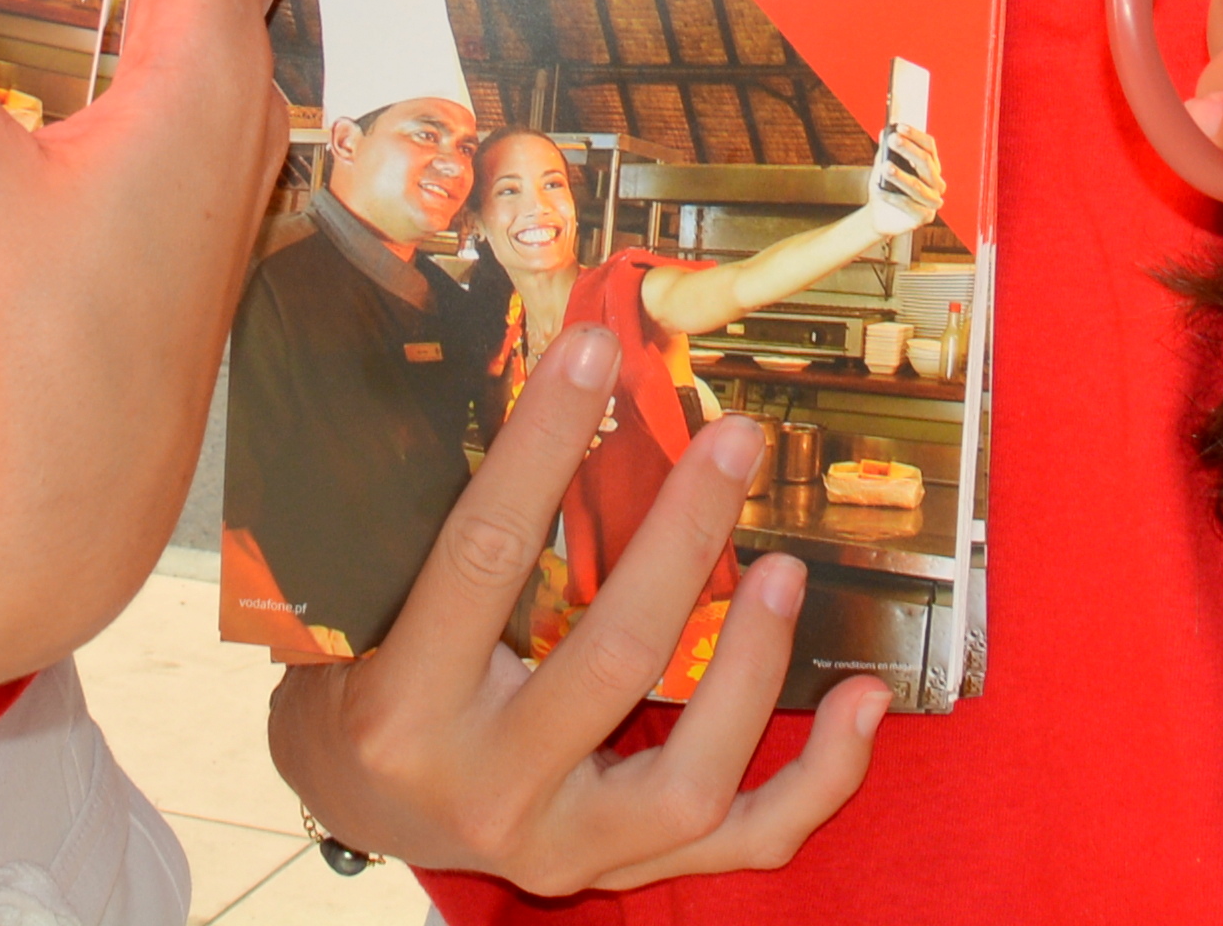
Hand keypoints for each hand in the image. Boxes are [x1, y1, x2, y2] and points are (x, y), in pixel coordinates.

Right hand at [270, 326, 885, 886]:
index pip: (484, 557)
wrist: (359, 803)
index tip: (595, 353)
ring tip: (787, 570)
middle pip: (609, 660)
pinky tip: (863, 700)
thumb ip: (453, 525)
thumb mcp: (372, 604)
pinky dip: (821, 775)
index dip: (542, 445)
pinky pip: (746, 838)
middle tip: (732, 443)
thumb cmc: (365, 681)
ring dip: (754, 663)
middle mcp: (486, 788)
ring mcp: (561, 844)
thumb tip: (555, 386)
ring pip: (689, 777)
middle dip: (683, 538)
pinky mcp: (618, 871)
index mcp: (406, 707)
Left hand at [864, 122, 945, 235]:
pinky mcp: (924, 217)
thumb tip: (884, 132)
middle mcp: (936, 182)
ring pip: (917, 186)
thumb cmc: (885, 186)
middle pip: (926, 163)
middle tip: (892, 139)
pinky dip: (892, 197)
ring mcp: (932, 201)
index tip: (899, 127)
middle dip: (908, 149)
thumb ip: (885, 150)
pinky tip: (879, 190)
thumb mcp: (883, 165)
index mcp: (931, 166)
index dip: (915, 135)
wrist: (879, 214)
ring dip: (900, 176)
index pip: (929, 146)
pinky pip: (908, 205)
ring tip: (885, 167)